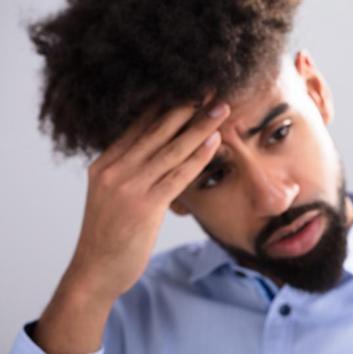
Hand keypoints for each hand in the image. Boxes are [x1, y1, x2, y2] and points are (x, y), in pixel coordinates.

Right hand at [64, 94, 228, 300]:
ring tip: (220, 109)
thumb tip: (158, 156)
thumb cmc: (109, 236)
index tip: (188, 90)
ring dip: (199, 127)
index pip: (138, 127)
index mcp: (104, 164)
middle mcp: (114, 170)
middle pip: (156, 131)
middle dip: (186, 108)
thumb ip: (131, 173)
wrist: (95, 272)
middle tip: (210, 89)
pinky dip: (198, 156)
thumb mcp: (112, 196)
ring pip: (171, 150)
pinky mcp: (144, 206)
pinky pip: (177, 175)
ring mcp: (128, 187)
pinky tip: (214, 141)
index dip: (165, 107)